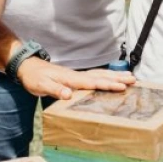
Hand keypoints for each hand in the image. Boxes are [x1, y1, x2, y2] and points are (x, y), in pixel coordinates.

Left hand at [17, 57, 135, 99]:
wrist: (28, 67)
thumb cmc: (34, 78)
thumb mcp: (41, 85)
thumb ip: (55, 89)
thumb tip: (69, 94)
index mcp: (71, 79)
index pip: (93, 82)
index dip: (107, 85)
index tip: (121, 86)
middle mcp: (77, 75)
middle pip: (101, 76)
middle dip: (117, 78)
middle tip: (133, 80)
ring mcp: (77, 75)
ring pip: (100, 74)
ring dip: (115, 75)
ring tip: (130, 77)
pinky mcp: (76, 77)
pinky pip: (95, 76)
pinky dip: (106, 76)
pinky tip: (112, 77)